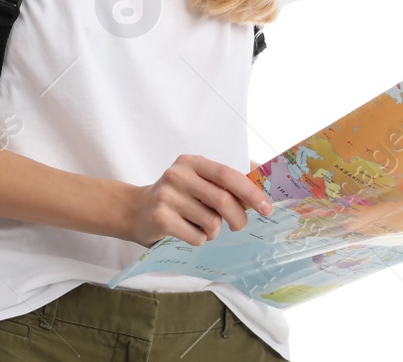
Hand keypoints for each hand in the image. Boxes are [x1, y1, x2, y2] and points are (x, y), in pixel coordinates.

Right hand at [120, 155, 274, 248]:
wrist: (135, 209)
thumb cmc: (176, 197)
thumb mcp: (195, 181)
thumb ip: (221, 185)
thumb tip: (259, 197)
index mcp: (191, 162)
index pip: (227, 175)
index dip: (250, 192)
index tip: (267, 208)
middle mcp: (178, 175)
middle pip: (222, 200)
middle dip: (238, 218)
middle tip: (239, 227)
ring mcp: (167, 196)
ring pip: (211, 223)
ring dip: (214, 232)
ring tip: (202, 227)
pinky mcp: (161, 218)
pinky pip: (197, 237)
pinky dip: (199, 240)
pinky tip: (187, 232)